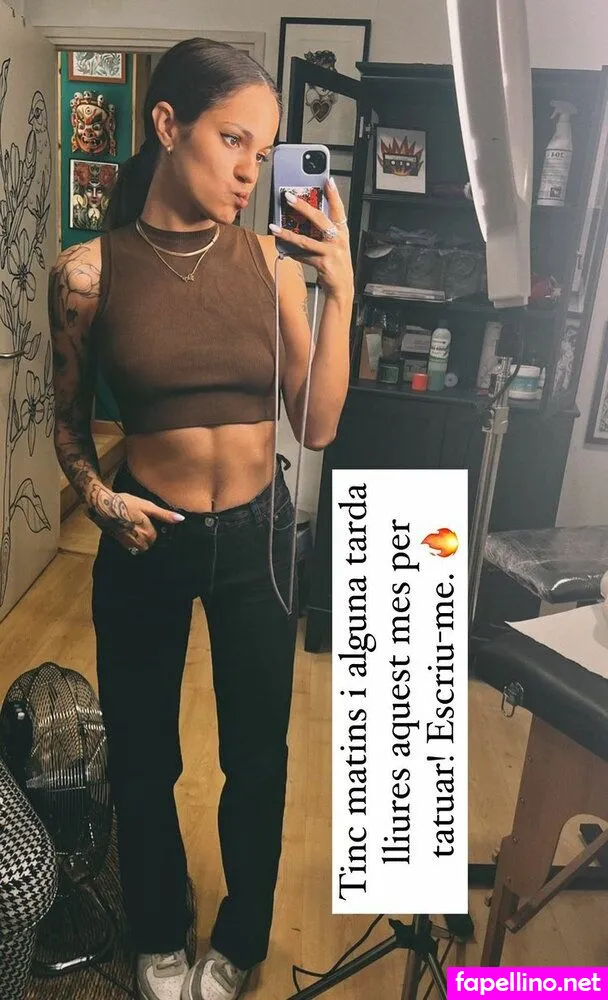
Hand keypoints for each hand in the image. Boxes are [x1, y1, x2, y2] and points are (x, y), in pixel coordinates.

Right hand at [87, 489, 183, 552]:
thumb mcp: (147, 506)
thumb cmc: (126, 503)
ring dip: (141, 539)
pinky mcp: (120, 542)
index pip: (157, 536)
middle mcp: (139, 542)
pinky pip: (131, 547)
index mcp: (148, 533)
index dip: (154, 528)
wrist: (102, 506)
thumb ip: (164, 515)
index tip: (148, 520)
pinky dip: (132, 541)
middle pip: (150, 543)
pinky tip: (128, 529)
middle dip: (148, 535)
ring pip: (141, 547)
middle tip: (140, 522)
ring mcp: (129, 544)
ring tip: (135, 526)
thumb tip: (181, 519)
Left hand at [269, 178, 353, 300]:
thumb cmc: (337, 263)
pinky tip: (283, 249)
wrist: (343, 287)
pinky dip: (292, 253)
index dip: (333, 194)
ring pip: (306, 240)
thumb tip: (303, 219)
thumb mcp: (336, 244)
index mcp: (343, 231)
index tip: (328, 180)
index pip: (338, 209)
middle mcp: (339, 239)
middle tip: (288, 197)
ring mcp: (332, 252)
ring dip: (287, 233)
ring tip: (274, 227)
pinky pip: (303, 256)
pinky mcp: (324, 264)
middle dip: (303, 206)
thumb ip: (324, 231)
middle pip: (319, 219)